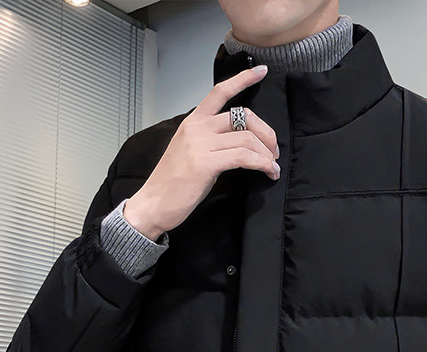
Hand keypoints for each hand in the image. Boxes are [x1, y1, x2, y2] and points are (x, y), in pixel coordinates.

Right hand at [123, 63, 280, 240]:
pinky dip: (261, 163)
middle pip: (243, 116)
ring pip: (247, 138)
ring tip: (272, 167)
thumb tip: (240, 143)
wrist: (153, 204)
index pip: (220, 92)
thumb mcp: (190, 152)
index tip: (261, 71)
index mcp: (193, 122)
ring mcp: (200, 144)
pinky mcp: (205, 164)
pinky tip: (267, 171)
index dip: (243, 79)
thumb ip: (211, 141)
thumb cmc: (172, 183)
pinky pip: (243, 157)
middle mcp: (197, 128)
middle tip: (274, 151)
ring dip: (266, 154)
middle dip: (266, 132)